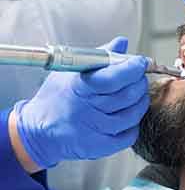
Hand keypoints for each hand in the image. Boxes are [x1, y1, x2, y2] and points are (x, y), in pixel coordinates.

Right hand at [13, 37, 149, 168]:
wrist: (39, 131)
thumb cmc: (56, 98)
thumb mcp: (70, 71)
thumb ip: (99, 56)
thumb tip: (122, 43)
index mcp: (79, 87)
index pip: (113, 77)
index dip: (133, 69)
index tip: (141, 63)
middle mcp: (86, 108)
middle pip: (127, 96)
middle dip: (140, 83)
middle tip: (139, 78)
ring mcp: (93, 129)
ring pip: (131, 116)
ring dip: (141, 103)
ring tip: (137, 96)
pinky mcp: (98, 146)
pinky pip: (128, 136)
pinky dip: (134, 125)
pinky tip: (129, 117)